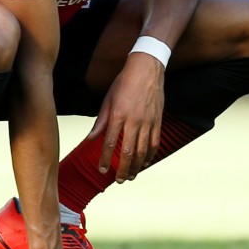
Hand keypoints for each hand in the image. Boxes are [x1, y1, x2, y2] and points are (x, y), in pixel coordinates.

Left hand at [88, 52, 164, 181]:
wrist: (147, 69)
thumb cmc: (124, 82)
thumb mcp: (108, 99)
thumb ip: (101, 121)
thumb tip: (91, 138)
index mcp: (118, 115)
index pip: (110, 143)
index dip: (105, 159)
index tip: (102, 170)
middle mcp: (133, 120)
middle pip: (128, 152)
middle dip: (123, 169)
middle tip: (118, 180)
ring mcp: (148, 121)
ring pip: (143, 151)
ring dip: (137, 166)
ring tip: (131, 176)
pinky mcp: (158, 120)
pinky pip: (155, 143)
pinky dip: (150, 155)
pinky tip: (145, 163)